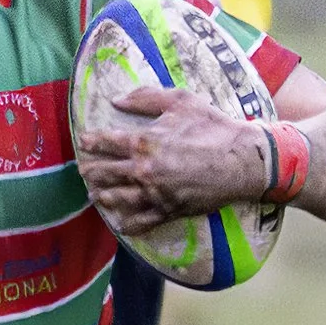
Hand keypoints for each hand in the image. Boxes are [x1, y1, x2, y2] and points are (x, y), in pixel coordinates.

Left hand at [75, 86, 270, 234]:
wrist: (242, 159)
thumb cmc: (213, 126)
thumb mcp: (180, 101)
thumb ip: (145, 98)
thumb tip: (116, 100)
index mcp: (144, 142)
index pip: (107, 143)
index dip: (92, 142)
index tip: (83, 142)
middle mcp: (144, 170)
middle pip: (107, 173)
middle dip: (92, 172)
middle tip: (83, 172)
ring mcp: (156, 193)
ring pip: (119, 198)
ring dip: (104, 197)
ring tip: (95, 196)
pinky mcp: (170, 209)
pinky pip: (144, 221)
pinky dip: (130, 224)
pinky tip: (121, 226)